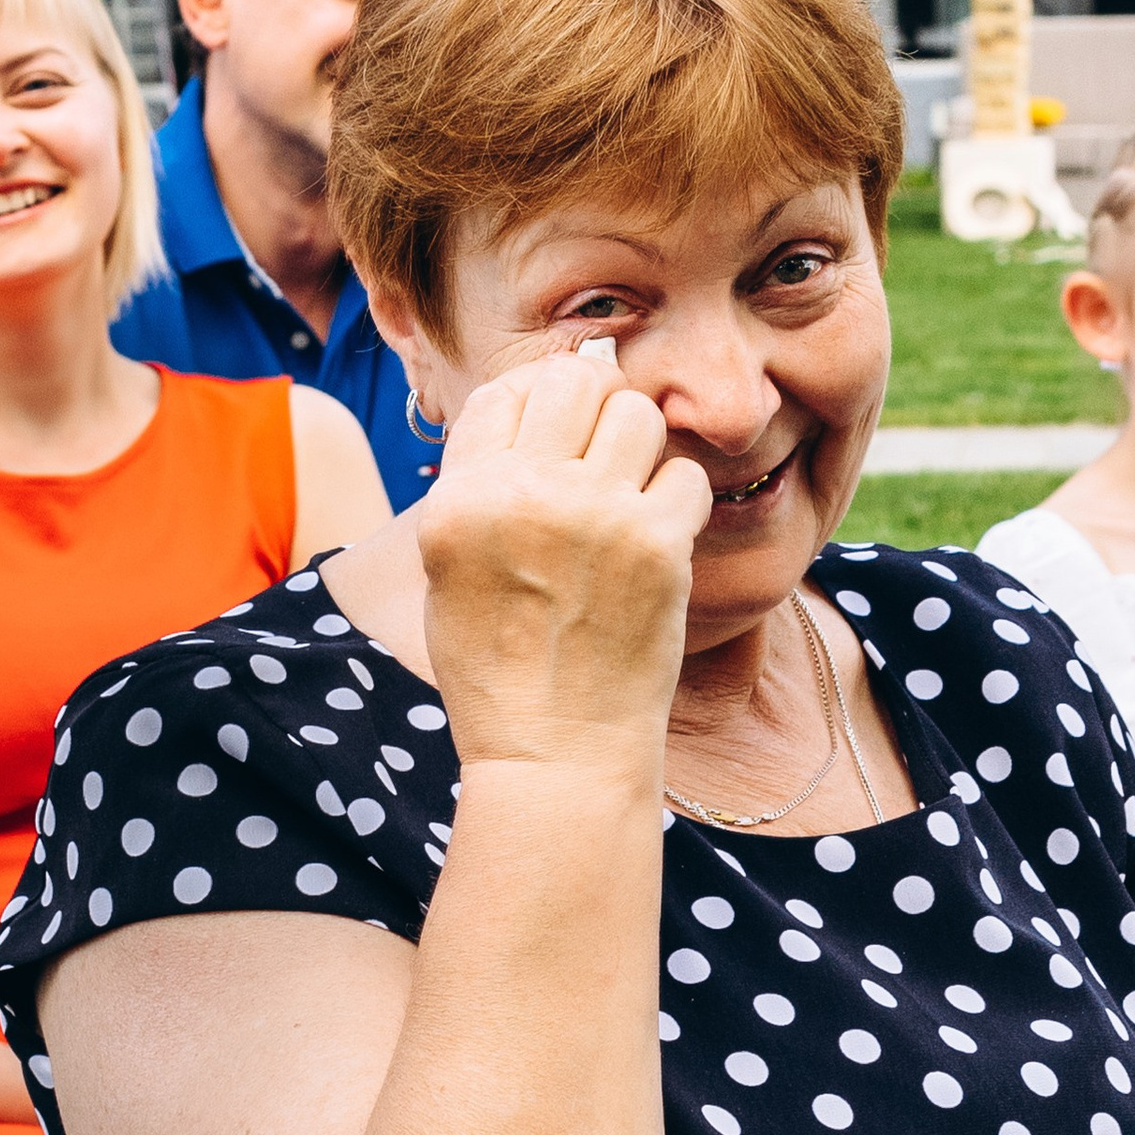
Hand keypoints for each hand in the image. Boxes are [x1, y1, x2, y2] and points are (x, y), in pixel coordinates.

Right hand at [407, 342, 713, 777]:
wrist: (555, 754)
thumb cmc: (501, 671)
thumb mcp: (449, 572)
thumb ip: (480, 487)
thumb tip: (533, 397)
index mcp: (460, 498)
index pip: (507, 391)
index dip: (539, 401)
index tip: (559, 433)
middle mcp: (524, 493)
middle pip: (576, 380)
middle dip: (594, 405)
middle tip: (603, 450)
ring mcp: (595, 515)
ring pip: (637, 413)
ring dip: (640, 447)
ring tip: (629, 497)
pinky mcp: (658, 544)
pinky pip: (685, 475)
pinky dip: (678, 502)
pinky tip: (658, 540)